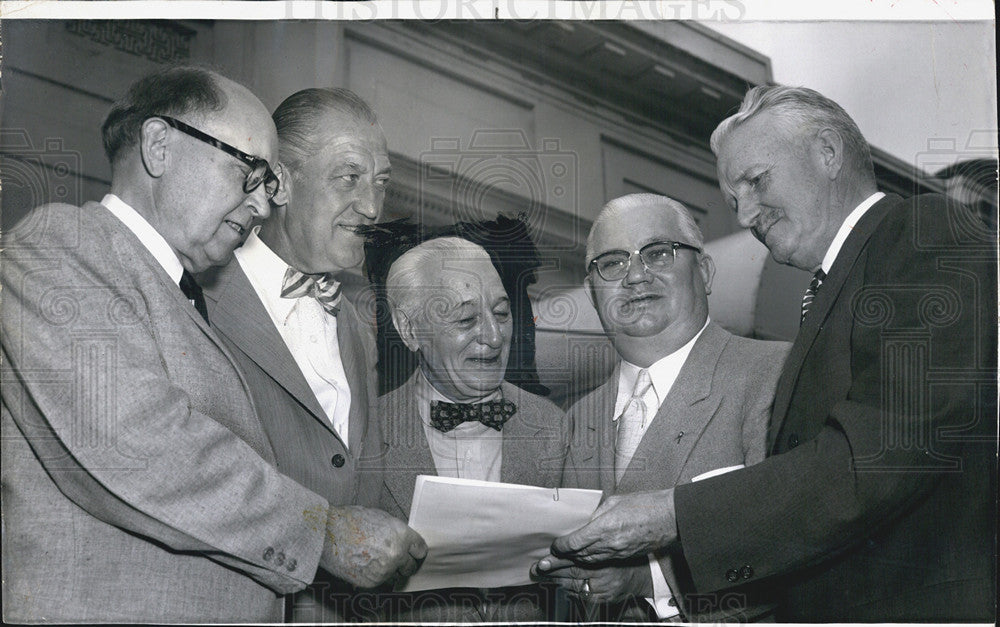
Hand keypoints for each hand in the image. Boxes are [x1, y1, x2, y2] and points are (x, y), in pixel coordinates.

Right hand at [318, 506, 427, 587]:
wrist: (327, 533)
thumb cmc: (350, 521)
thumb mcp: (381, 518)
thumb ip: (396, 532)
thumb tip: (402, 542)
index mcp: (401, 535)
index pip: (420, 549)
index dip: (415, 551)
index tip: (413, 553)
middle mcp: (396, 554)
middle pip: (410, 566)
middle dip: (404, 563)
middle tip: (395, 559)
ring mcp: (384, 570)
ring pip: (394, 575)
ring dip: (388, 570)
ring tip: (373, 558)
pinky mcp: (371, 582)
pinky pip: (379, 582)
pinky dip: (373, 575)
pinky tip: (363, 563)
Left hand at [531, 554, 651, 604]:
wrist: (641, 576)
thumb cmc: (625, 555)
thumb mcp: (611, 546)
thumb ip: (593, 542)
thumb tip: (570, 538)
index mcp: (605, 561)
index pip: (576, 560)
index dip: (558, 560)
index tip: (544, 559)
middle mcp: (603, 577)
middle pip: (571, 574)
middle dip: (551, 571)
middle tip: (535, 569)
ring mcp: (603, 591)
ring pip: (573, 586)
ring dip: (555, 581)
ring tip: (540, 576)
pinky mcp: (602, 601)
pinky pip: (580, 596)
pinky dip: (567, 590)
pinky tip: (557, 585)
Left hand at [551, 489, 677, 563]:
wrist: (671, 518)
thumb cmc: (645, 504)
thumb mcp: (615, 501)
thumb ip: (598, 513)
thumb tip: (586, 521)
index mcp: (604, 528)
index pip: (575, 543)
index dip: (561, 546)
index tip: (554, 546)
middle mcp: (609, 544)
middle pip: (579, 555)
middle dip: (564, 557)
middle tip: (551, 558)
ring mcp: (618, 552)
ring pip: (590, 560)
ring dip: (577, 560)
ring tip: (564, 558)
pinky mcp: (626, 556)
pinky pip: (603, 560)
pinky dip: (591, 559)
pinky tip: (586, 556)